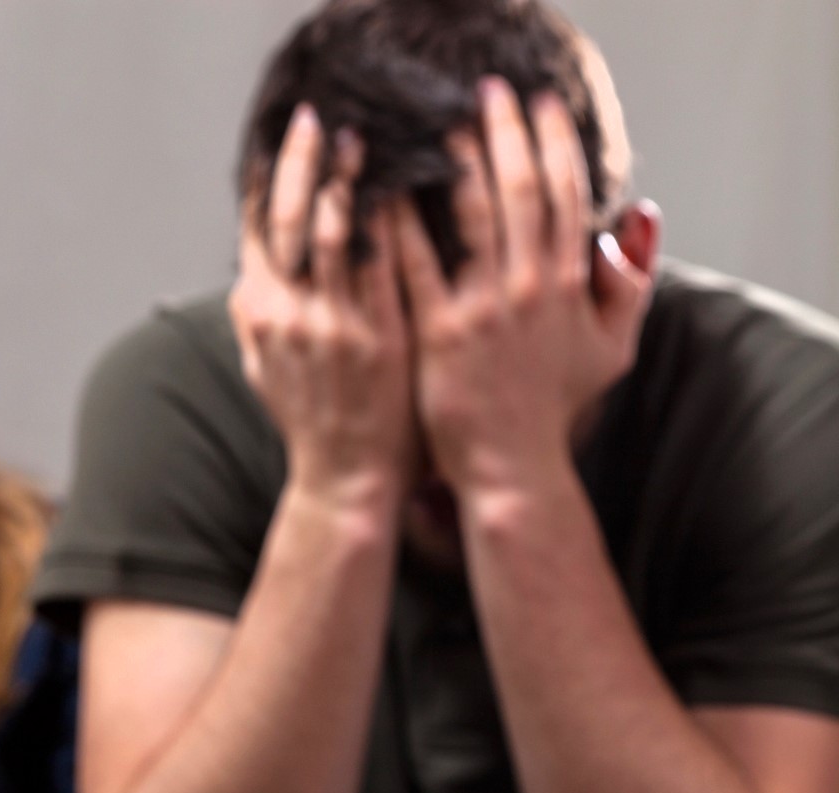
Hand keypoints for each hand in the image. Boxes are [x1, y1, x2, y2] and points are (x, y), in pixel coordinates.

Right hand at [229, 103, 417, 506]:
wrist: (347, 479)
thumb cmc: (314, 424)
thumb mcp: (263, 370)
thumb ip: (256, 320)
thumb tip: (250, 279)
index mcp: (258, 314)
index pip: (254, 230)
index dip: (265, 181)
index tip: (280, 143)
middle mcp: (286, 313)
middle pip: (288, 218)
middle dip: (301, 163)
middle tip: (318, 121)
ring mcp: (331, 323)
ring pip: (335, 230)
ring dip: (348, 178)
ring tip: (363, 139)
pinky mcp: (377, 335)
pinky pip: (384, 261)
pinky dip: (391, 219)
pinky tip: (406, 189)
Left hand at [393, 79, 652, 497]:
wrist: (510, 470)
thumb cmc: (552, 410)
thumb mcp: (609, 348)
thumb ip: (628, 283)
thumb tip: (642, 219)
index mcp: (568, 286)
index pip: (568, 197)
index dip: (556, 145)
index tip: (541, 107)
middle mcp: (530, 289)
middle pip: (523, 191)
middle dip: (507, 135)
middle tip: (487, 94)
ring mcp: (484, 310)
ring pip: (472, 217)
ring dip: (455, 165)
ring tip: (436, 127)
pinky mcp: (439, 334)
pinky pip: (414, 267)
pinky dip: (398, 228)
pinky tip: (380, 195)